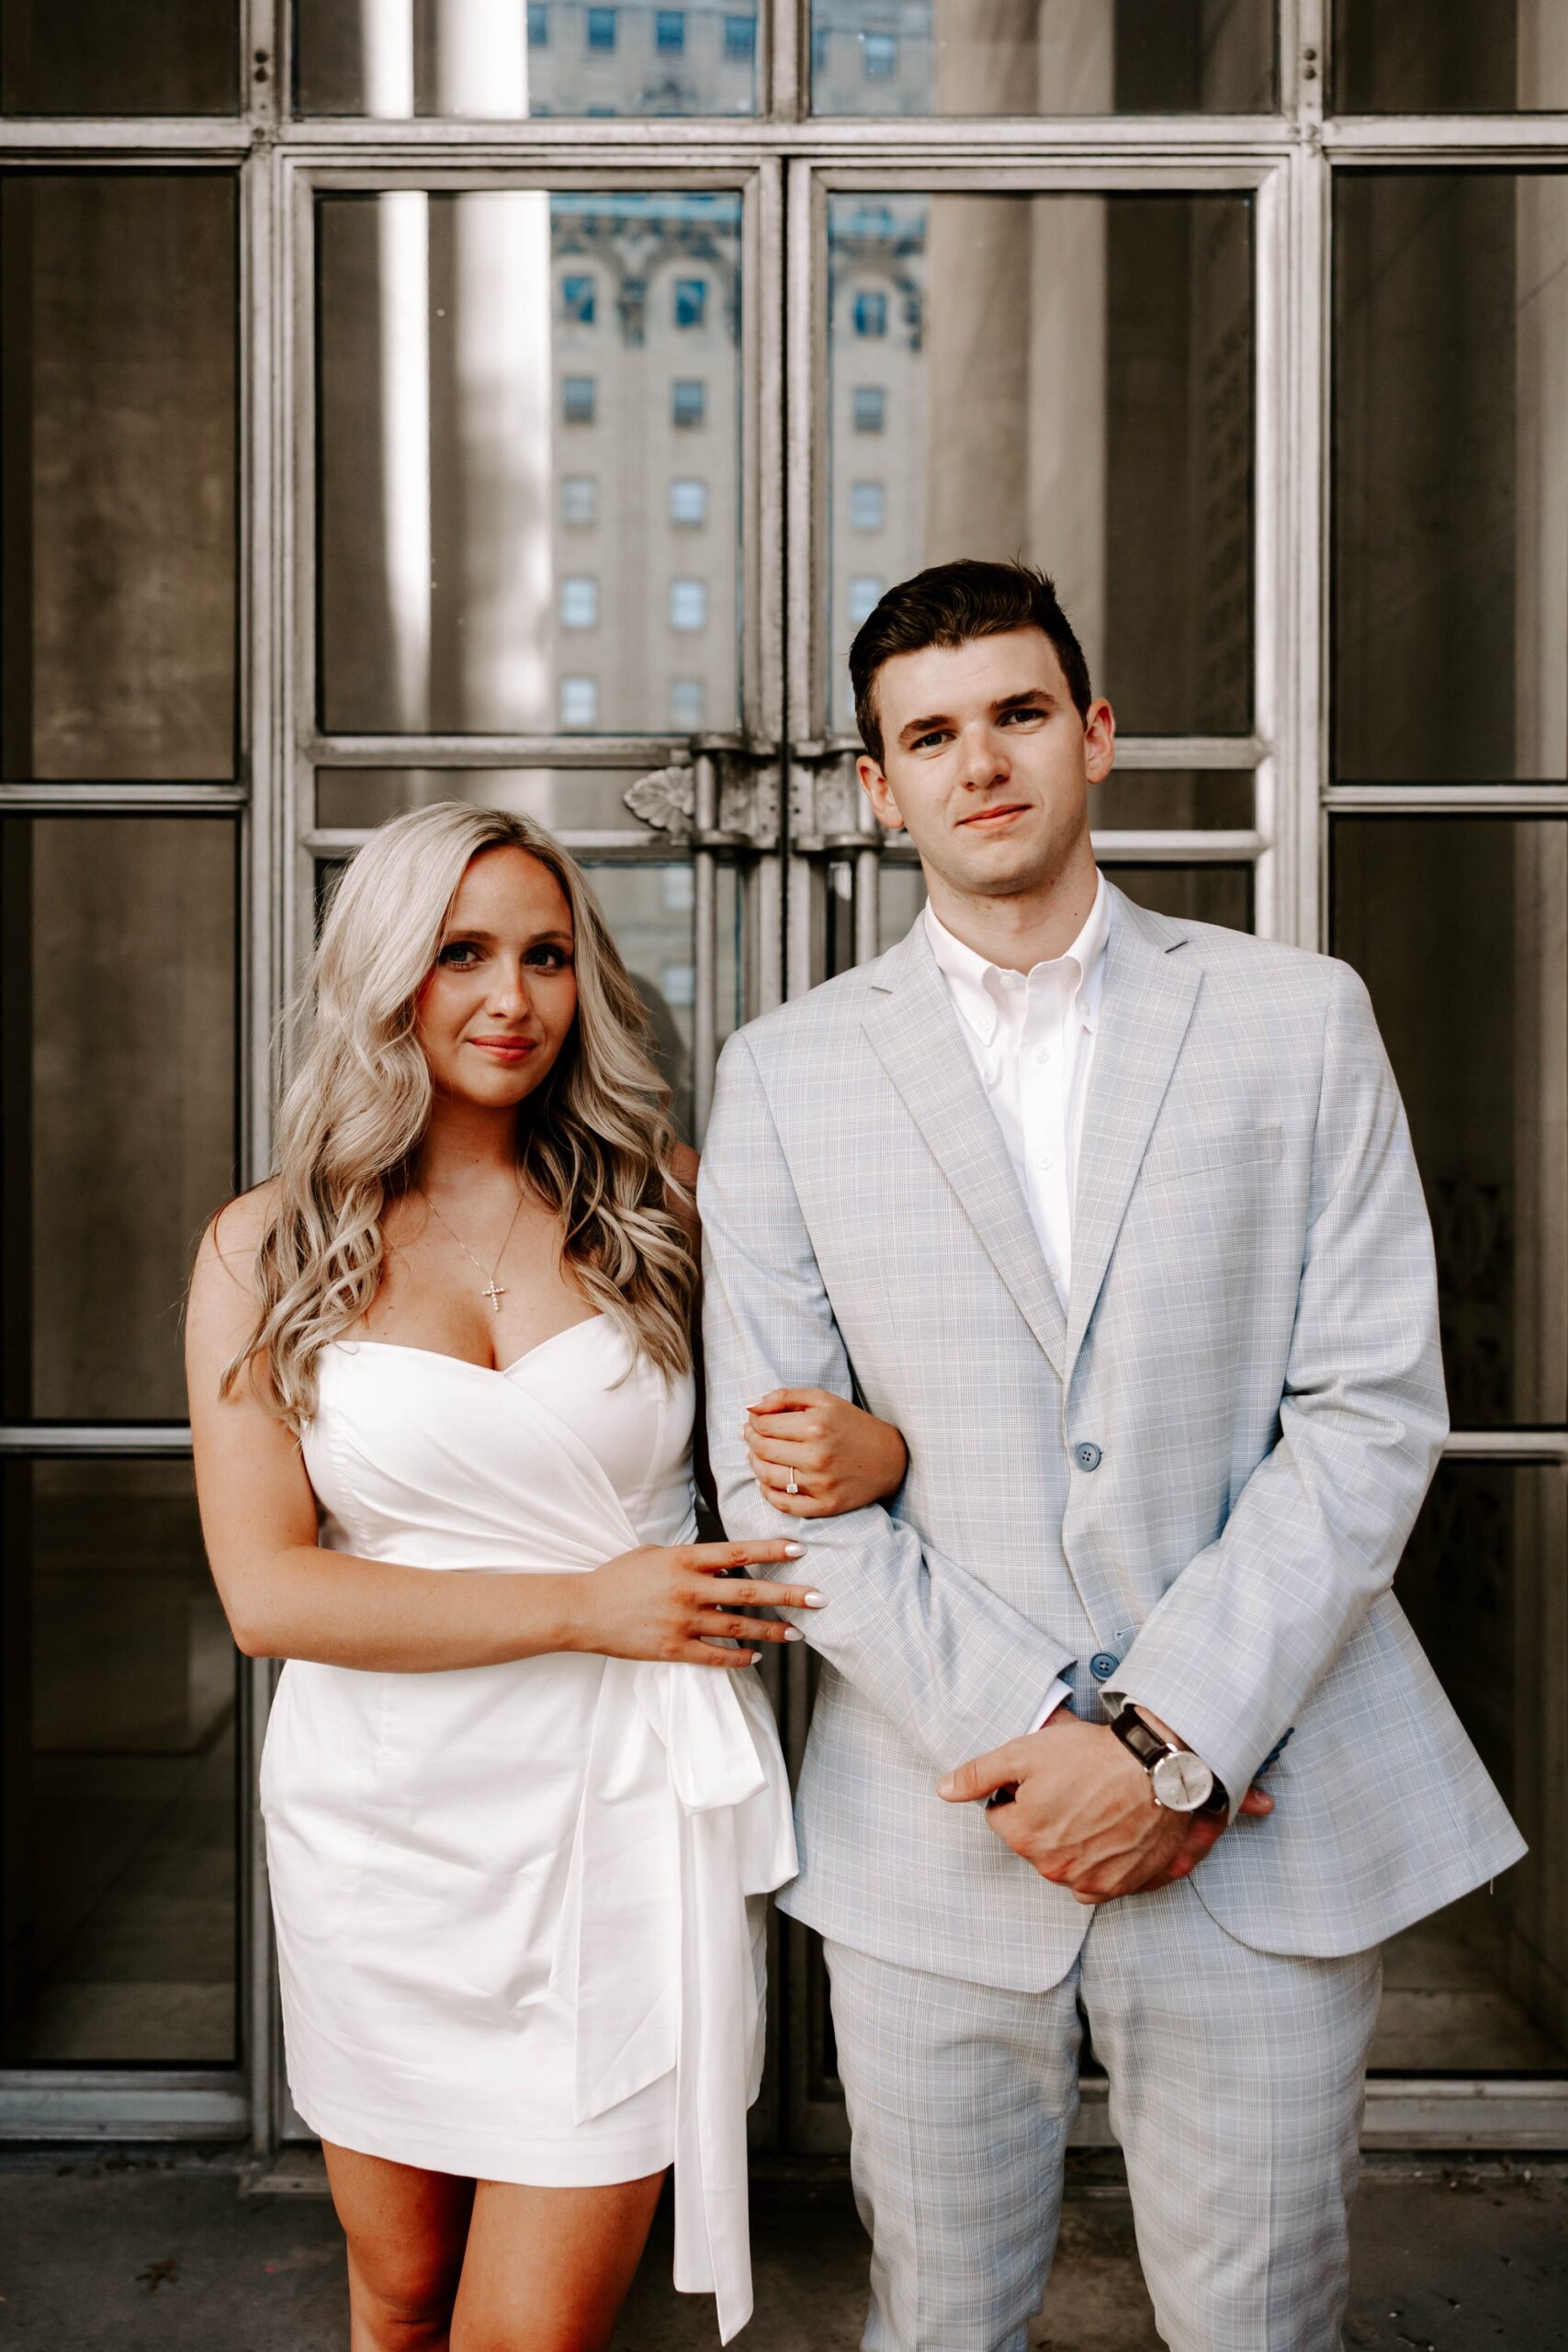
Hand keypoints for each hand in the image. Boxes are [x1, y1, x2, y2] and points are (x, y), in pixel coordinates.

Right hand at [569, 1538, 825, 1667]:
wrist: (583, 1610)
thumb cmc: (618, 1577)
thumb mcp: (655, 1554)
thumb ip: (690, 1558)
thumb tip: (722, 1561)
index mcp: (684, 1560)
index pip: (737, 1552)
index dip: (771, 1550)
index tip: (800, 1548)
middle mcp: (688, 1589)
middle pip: (749, 1591)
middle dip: (788, 1594)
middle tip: (819, 1597)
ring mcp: (682, 1621)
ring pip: (738, 1627)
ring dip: (772, 1630)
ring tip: (798, 1632)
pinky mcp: (673, 1649)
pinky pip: (715, 1655)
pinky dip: (739, 1657)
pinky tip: (756, 1657)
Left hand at [744, 1387, 908, 1516]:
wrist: (889, 1458)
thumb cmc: (852, 1425)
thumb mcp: (822, 1400)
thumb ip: (784, 1397)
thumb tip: (749, 1406)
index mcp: (816, 1426)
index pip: (762, 1425)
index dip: (753, 1422)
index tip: (756, 1421)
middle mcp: (817, 1456)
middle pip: (761, 1449)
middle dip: (751, 1440)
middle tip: (753, 1436)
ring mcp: (821, 1484)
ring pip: (766, 1476)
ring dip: (755, 1464)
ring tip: (759, 1455)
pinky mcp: (825, 1506)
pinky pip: (782, 1504)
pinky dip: (767, 1492)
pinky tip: (768, 1480)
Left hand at [937, 1715, 1273, 1903]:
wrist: (1160, 1771)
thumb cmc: (1093, 1756)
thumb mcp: (1025, 1752)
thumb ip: (979, 1774)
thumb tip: (944, 1790)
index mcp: (1023, 1836)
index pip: (1000, 1816)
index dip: (1019, 1792)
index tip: (1046, 1777)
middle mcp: (1052, 1867)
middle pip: (1031, 1840)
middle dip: (1044, 1817)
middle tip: (1074, 1787)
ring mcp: (1087, 1881)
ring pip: (1062, 1860)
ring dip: (1071, 1839)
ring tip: (1096, 1806)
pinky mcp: (1119, 1886)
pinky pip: (1093, 1882)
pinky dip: (1097, 1862)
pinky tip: (1110, 1834)